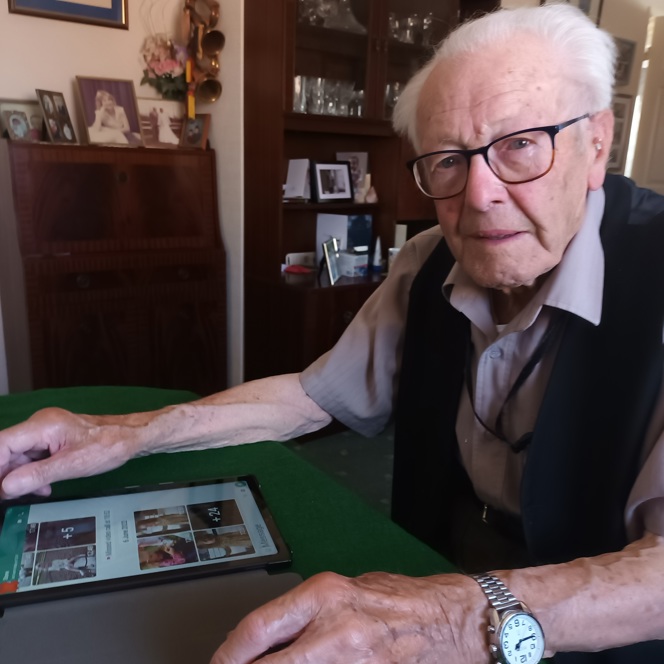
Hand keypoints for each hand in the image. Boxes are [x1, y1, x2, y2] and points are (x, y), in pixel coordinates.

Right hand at [0, 407, 134, 498]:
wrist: (131, 436)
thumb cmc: (108, 446)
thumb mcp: (73, 465)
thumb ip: (37, 475)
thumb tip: (5, 487)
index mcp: (42, 426)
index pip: (2, 444)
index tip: (0, 490)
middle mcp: (39, 425)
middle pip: (7, 451)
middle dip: (7, 476)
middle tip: (12, 498)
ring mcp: (45, 431)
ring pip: (18, 456)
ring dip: (21, 477)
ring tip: (38, 491)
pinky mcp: (52, 439)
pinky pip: (32, 457)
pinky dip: (33, 473)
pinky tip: (44, 486)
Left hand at [210, 570, 486, 663]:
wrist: (456, 621)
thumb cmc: (405, 601)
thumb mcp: (352, 589)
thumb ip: (312, 610)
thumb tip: (277, 632)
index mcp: (326, 595)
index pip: (258, 628)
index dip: (230, 654)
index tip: (220, 663)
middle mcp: (333, 629)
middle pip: (269, 663)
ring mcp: (352, 662)